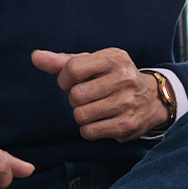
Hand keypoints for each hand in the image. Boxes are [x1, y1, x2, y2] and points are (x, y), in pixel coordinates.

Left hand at [31, 47, 169, 141]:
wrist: (152, 99)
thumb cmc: (113, 78)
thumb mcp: (94, 63)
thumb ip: (63, 61)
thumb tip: (35, 56)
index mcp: (114, 57)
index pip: (72, 68)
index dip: (65, 79)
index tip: (72, 82)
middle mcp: (123, 78)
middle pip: (75, 95)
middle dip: (75, 99)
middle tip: (88, 97)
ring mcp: (127, 102)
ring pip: (80, 115)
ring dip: (82, 114)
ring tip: (95, 108)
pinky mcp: (127, 125)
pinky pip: (89, 132)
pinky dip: (89, 129)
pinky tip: (101, 120)